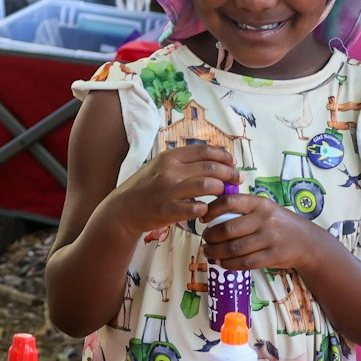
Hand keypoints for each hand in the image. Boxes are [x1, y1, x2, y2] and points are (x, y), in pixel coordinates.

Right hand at [105, 143, 238, 237]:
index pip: (203, 150)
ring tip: (225, 194)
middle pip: (210, 167)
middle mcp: (169, 170)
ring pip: (206, 185)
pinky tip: (207, 210)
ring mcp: (168, 190)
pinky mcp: (167, 209)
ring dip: (220, 189)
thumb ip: (182, 163)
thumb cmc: (145, 187)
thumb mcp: (160, 167)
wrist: (123, 209)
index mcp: (169, 157)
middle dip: (229, 172)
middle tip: (237, 179)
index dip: (223, 155)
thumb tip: (211, 161)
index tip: (233, 161)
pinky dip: (205, 208)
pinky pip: (195, 208)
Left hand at [201, 192, 325, 272]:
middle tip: (205, 239)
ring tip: (208, 252)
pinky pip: (245, 262)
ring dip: (216, 252)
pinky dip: (228, 264)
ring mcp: (269, 239)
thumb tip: (210, 213)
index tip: (203, 219)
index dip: (211, 210)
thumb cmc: (279, 223)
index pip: (230, 202)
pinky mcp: (272, 257)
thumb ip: (244, 209)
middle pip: (228, 229)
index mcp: (260, 203)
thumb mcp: (265, 208)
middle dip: (211, 236)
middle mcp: (264, 219)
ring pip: (234, 248)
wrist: (307, 242)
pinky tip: (221, 262)